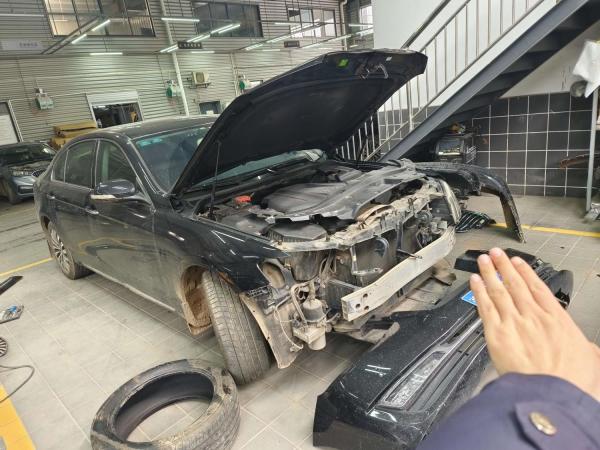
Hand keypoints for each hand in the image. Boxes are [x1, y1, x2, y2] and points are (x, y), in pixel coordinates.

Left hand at [470, 247, 599, 401]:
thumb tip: (590, 351)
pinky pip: (485, 307)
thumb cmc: (570, 381)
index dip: (526, 273)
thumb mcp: (591, 360)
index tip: (518, 263)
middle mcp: (533, 316)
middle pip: (515, 284)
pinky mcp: (496, 334)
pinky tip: (474, 282)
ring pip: (498, 291)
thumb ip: (588, 350)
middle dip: (504, 266)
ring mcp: (513, 323)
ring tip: (483, 261)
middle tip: (496, 254)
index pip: (538, 288)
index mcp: (556, 320)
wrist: (550, 395)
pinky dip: (479, 292)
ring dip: (489, 273)